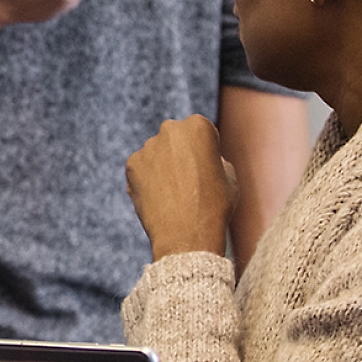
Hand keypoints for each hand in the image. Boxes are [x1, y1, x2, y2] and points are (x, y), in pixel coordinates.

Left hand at [126, 115, 239, 261]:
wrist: (187, 236)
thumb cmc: (214, 206)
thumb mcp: (230, 177)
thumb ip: (215, 158)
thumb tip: (203, 157)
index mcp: (198, 126)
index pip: (201, 131)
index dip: (205, 151)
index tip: (206, 167)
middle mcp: (170, 129)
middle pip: (176, 138)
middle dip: (180, 153)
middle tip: (187, 180)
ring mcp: (148, 146)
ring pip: (157, 153)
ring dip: (163, 166)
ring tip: (173, 194)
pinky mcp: (132, 164)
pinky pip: (141, 168)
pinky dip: (147, 179)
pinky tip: (158, 198)